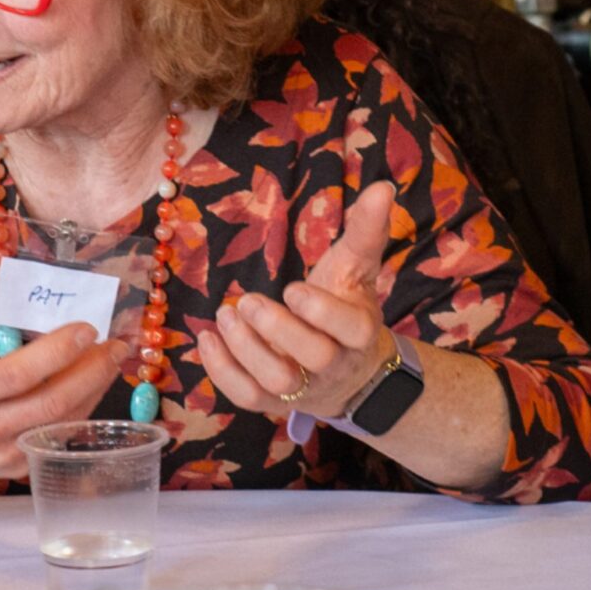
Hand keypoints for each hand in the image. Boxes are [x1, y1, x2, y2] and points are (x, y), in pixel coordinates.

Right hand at [0, 242, 124, 482]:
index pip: (19, 374)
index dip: (58, 351)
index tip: (88, 328)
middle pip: (52, 404)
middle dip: (92, 372)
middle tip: (116, 345)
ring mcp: (1, 455)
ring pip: (61, 425)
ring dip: (93, 391)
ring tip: (111, 361)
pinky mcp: (13, 469)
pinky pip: (55, 439)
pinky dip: (79, 413)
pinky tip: (91, 387)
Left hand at [197, 182, 398, 419]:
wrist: (347, 370)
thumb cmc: (346, 306)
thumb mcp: (356, 266)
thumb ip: (366, 229)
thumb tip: (384, 186)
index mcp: (359, 332)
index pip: (350, 329)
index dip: (321, 311)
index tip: (292, 287)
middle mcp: (335, 366)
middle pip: (314, 358)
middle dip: (277, 330)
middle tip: (246, 301)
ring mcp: (304, 389)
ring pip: (278, 384)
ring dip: (245, 350)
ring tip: (225, 315)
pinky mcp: (274, 402)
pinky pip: (247, 398)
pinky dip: (221, 372)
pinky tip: (207, 338)